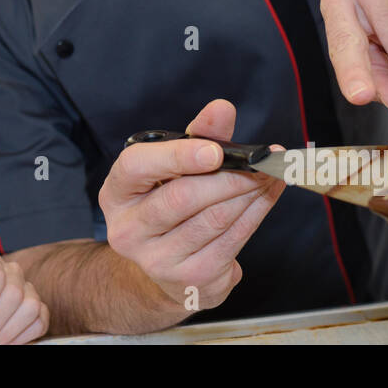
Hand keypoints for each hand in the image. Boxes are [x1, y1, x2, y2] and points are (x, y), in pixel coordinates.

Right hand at [99, 99, 284, 313]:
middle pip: (181, 197)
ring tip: (269, 175)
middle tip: (260, 163)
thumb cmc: (170, 204)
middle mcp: (128, 229)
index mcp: (117, 193)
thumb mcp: (174, 167)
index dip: (176, 156)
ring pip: (212, 219)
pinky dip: (255, 214)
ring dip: (249, 194)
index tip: (214, 151)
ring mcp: (156, 260)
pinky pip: (230, 241)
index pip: (136, 167)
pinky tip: (266, 197)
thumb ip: (198, 136)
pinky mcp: (189, 279)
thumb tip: (221, 109)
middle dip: (228, 177)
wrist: (168, 268)